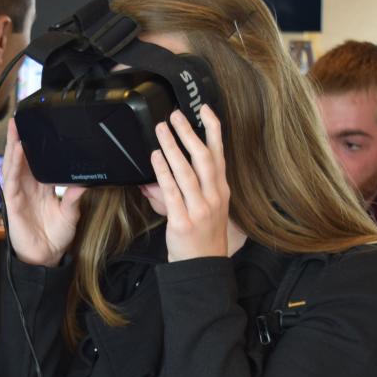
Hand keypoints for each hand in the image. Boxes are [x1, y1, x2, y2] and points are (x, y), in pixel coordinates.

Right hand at [1, 118, 85, 266]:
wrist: (47, 257)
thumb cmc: (56, 235)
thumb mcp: (71, 213)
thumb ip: (75, 197)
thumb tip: (87, 181)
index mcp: (42, 186)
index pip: (38, 161)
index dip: (36, 144)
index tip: (39, 127)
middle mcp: (29, 187)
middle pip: (22, 158)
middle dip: (21, 138)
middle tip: (22, 118)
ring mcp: (19, 194)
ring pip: (14, 166)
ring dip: (14, 147)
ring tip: (17, 128)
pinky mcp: (13, 203)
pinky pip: (11, 181)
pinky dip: (13, 166)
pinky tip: (16, 153)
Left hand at [150, 108, 230, 261]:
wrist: (202, 267)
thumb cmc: (201, 237)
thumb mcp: (204, 208)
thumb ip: (187, 187)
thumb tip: (164, 169)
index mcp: (220, 191)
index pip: (220, 154)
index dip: (213, 130)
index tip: (205, 109)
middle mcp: (213, 196)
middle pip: (204, 158)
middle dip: (190, 134)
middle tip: (176, 115)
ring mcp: (200, 208)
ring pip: (187, 171)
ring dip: (173, 147)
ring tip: (161, 130)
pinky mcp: (183, 220)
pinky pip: (172, 190)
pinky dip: (163, 171)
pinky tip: (155, 157)